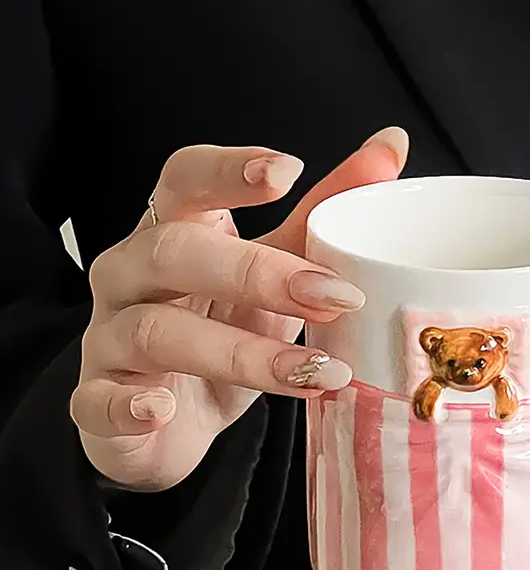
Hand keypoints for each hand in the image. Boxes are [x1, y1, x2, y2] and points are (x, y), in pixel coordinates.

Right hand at [71, 127, 408, 489]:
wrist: (172, 421)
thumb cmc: (222, 332)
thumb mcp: (274, 275)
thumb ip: (320, 218)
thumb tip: (391, 149)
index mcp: (173, 232)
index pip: (185, 179)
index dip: (228, 171)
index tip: (289, 172)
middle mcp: (130, 275)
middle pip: (172, 250)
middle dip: (256, 272)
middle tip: (337, 296)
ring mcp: (108, 338)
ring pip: (156, 330)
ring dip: (241, 354)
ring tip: (316, 373)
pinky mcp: (98, 401)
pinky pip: (98, 401)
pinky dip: (127, 406)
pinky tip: (159, 411)